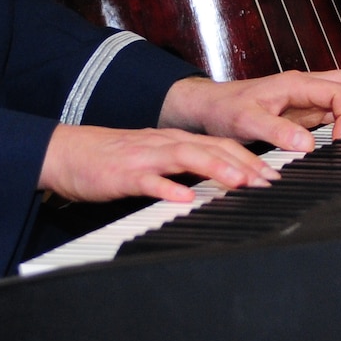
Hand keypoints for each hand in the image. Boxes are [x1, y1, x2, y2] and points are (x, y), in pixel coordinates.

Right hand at [37, 123, 276, 202]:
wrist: (66, 153)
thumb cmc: (111, 160)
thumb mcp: (153, 159)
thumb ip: (183, 167)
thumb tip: (217, 181)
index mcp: (174, 141)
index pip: (220, 144)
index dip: (249, 157)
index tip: (273, 174)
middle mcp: (164, 144)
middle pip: (212, 147)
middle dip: (244, 163)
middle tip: (270, 180)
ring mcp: (144, 158)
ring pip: (186, 156)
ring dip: (216, 169)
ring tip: (240, 182)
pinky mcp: (122, 174)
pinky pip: (148, 181)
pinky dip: (168, 188)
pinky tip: (183, 199)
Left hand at [160, 70, 340, 151]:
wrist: (209, 107)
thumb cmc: (225, 109)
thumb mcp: (245, 121)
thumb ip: (276, 131)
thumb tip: (307, 145)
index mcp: (298, 83)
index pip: (339, 91)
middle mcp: (308, 87)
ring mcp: (309, 99)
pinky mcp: (306, 112)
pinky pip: (340, 110)